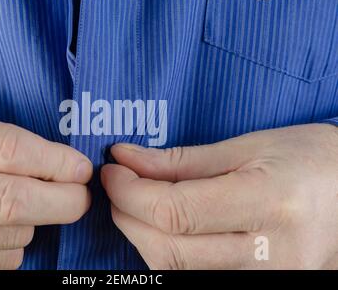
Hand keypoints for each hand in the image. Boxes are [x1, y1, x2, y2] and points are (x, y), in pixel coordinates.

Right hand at [0, 97, 91, 268]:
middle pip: (10, 201)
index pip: (7, 151)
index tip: (80, 169)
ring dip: (36, 222)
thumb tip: (65, 170)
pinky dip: (15, 246)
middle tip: (80, 197)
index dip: (56, 163)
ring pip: (8, 235)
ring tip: (28, 205)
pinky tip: (3, 228)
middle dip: (63, 202)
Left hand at [102, 124, 337, 268]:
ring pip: (176, 270)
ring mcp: (269, 280)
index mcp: (271, 203)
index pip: (176, 211)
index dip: (131, 192)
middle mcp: (273, 255)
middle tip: (119, 185)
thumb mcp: (249, 147)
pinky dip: (167, 253)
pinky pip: (194, 278)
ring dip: (143, 235)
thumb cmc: (309, 159)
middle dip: (128, 215)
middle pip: (169, 249)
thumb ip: (182, 160)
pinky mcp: (260, 287)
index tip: (112, 171)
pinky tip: (164, 228)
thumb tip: (126, 158)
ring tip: (138, 203)